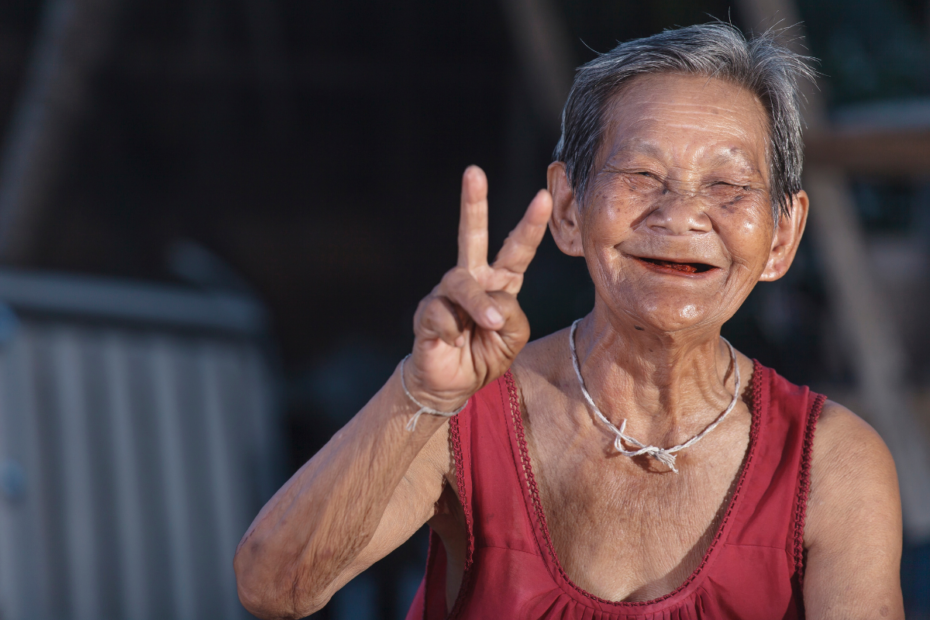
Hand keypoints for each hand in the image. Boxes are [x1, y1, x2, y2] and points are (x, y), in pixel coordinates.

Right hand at [406, 166, 552, 410]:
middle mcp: (472, 280)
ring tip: (490, 325)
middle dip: (472, 202)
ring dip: (479, 306)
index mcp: (500, 283)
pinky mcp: (426, 312)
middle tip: (474, 171)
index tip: (543, 196)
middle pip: (471, 235)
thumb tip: (491, 300)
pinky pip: (442, 313)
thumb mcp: (513, 337)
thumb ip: (512, 315)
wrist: (451, 385)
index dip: (530, 224)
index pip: (517, 249)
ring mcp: (446, 294)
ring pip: (463, 283)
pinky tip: (454, 342)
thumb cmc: (484, 355)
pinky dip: (453, 332)